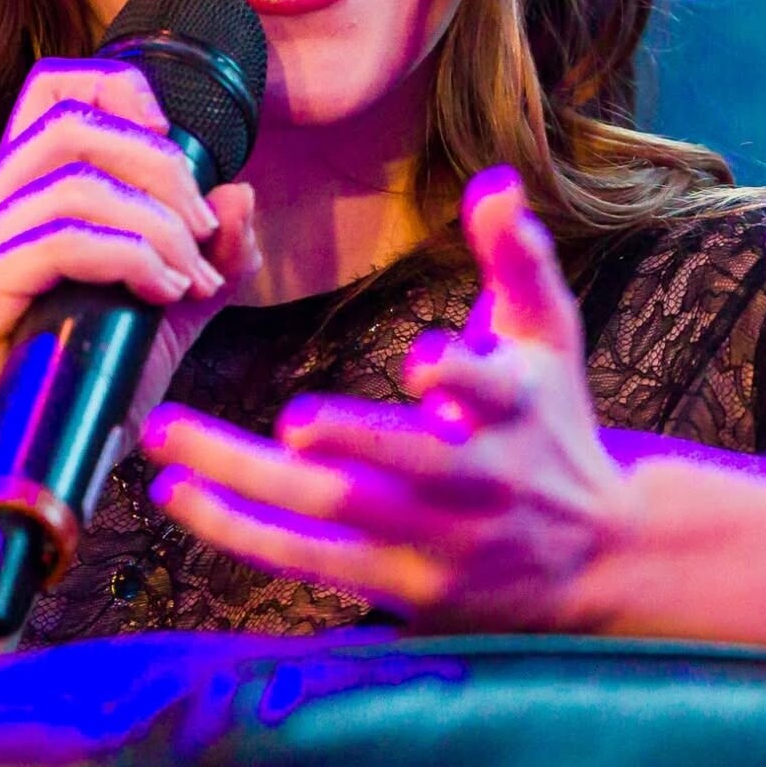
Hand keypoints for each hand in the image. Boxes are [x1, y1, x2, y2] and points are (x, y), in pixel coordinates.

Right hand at [0, 59, 261, 540]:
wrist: (30, 489)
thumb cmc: (88, 398)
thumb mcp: (164, 315)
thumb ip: (206, 257)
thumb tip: (240, 195)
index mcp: (3, 198)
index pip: (51, 90)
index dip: (124, 93)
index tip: (182, 154)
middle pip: (72, 124)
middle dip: (161, 166)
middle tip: (202, 231)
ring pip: (75, 184)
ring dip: (156, 223)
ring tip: (189, 276)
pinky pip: (64, 242)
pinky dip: (132, 256)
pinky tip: (164, 291)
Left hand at [140, 165, 636, 633]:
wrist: (595, 554)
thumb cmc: (553, 419)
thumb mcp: (547, 334)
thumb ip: (516, 255)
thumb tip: (494, 180)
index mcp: (514, 407)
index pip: (492, 391)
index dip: (460, 374)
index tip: (421, 362)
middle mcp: (477, 481)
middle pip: (401, 465)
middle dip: (347, 441)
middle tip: (290, 420)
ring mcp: (434, 543)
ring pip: (332, 518)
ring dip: (245, 486)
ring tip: (170, 447)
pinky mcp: (398, 586)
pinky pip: (307, 562)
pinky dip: (241, 533)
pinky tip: (181, 495)